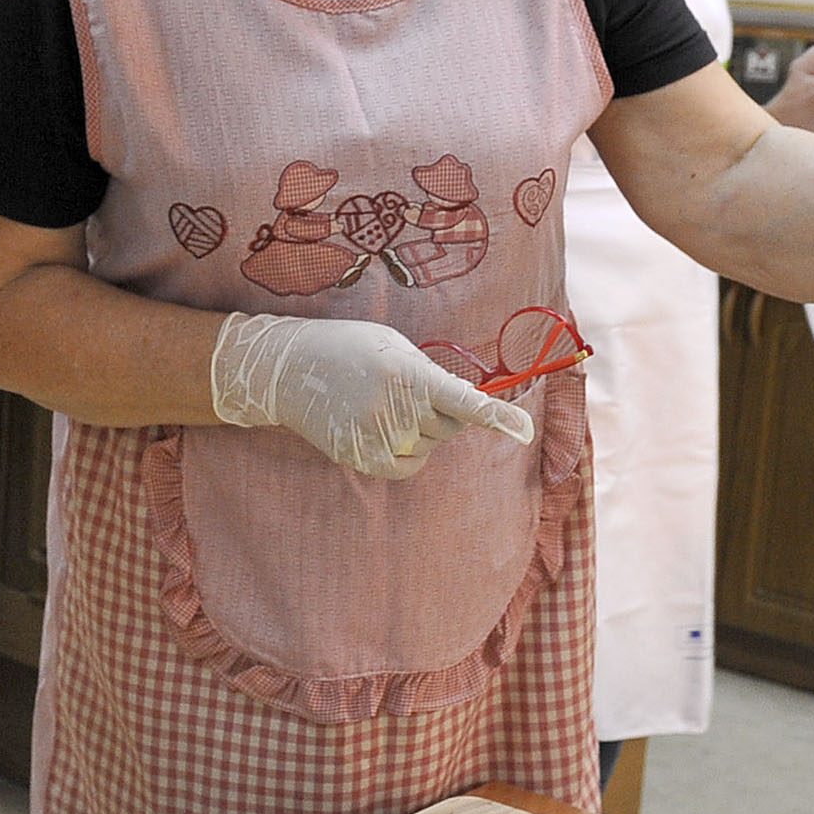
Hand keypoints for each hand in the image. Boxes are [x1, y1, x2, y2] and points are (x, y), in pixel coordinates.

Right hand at [210, 311, 534, 479]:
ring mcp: (378, 437)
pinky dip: (408, 453)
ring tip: (381, 404)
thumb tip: (468, 406)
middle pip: (451, 425)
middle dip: (441, 411)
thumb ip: (431, 375)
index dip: (497, 417)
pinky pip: (409, 466)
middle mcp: (395, 409)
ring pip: (431, 445)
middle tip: (402, 390)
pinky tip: (383, 430)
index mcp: (408, 374)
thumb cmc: (350, 349)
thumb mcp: (394, 347)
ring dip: (421, 430)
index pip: (463, 400)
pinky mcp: (362, 458)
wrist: (289, 369)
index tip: (524, 431)